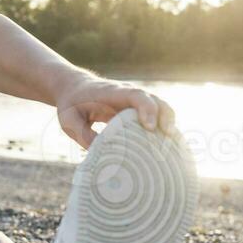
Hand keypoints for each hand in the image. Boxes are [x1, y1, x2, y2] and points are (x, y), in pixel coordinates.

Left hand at [56, 76, 177, 151]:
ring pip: (161, 109)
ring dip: (169, 125)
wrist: (74, 87)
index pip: (136, 95)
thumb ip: (83, 135)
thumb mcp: (69, 120)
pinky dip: (166, 130)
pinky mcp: (138, 112)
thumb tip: (101, 155)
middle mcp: (129, 95)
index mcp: (112, 93)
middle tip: (168, 136)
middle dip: (165, 117)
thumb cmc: (71, 104)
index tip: (149, 126)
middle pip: (156, 100)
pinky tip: (170, 149)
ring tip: (173, 147)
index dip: (146, 109)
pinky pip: (158, 118)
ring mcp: (136, 102)